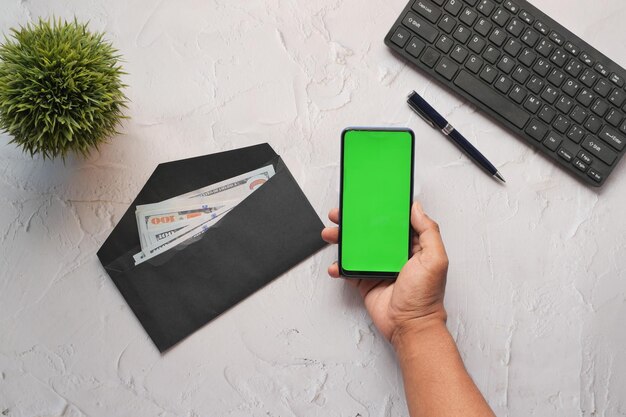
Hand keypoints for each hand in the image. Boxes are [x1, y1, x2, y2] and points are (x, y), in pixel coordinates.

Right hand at [321, 202, 448, 346]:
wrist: (409, 326)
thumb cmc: (425, 297)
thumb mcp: (435, 259)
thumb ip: (428, 231)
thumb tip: (417, 208)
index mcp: (411, 245)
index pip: (394, 222)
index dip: (381, 210)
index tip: (368, 199)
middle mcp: (393, 254)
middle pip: (370, 232)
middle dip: (354, 222)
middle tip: (341, 214)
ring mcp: (378, 267)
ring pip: (356, 248)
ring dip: (341, 240)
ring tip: (330, 234)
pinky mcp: (365, 282)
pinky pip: (348, 270)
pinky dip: (338, 267)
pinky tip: (335, 265)